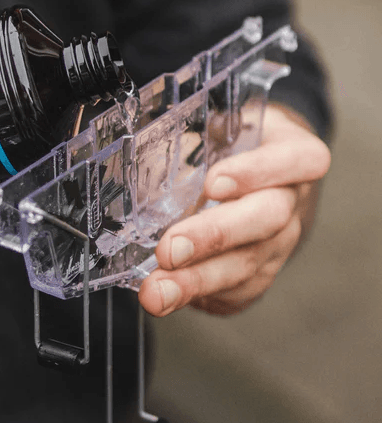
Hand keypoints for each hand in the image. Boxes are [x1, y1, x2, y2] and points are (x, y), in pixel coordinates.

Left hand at [138, 103, 330, 316]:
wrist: (256, 174)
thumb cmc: (228, 143)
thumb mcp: (215, 124)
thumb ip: (186, 133)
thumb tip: (124, 145)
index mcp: (292, 151)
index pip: (298, 159)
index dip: (257, 172)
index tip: (213, 184)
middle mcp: (293, 199)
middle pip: (267, 220)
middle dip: (213, 237)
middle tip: (169, 251)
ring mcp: (283, 241)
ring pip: (249, 265)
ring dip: (197, 282)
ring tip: (156, 293)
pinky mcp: (265, 272)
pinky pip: (241, 292)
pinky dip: (203, 297)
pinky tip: (172, 298)